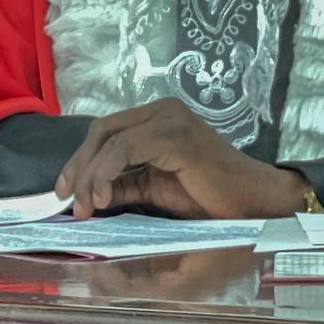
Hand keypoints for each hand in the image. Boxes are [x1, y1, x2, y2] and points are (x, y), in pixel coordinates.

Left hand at [58, 101, 311, 219]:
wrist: (260, 208)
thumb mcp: (156, 201)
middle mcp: (162, 114)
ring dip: (87, 174)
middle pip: (101, 131)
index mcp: (158, 125)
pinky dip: (104, 173)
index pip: (106, 134)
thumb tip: (85, 200)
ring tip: (86, 208)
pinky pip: (124, 148)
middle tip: (67, 202)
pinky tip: (101, 199)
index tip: (64, 194)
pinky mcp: (175, 135)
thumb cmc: (217, 209)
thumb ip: (124, 193)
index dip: (79, 162)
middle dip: (77, 167)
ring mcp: (169, 121)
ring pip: (108, 138)